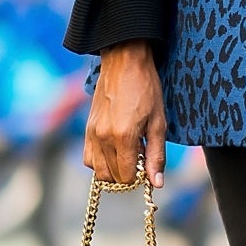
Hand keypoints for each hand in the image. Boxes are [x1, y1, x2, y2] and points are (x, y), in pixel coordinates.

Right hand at [85, 41, 166, 186]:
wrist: (124, 62)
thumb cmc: (146, 89)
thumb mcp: (158, 122)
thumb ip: (156, 155)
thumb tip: (156, 183)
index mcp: (123, 137)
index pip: (126, 177)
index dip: (139, 176)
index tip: (147, 164)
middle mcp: (103, 138)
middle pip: (111, 177)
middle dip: (126, 174)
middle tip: (140, 158)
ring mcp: (92, 133)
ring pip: (97, 170)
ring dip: (113, 170)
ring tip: (128, 153)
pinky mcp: (87, 128)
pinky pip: (88, 157)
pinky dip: (100, 161)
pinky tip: (115, 149)